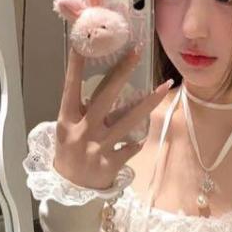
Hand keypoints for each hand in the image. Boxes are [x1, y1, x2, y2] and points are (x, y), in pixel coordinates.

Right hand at [54, 47, 172, 191]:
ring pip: (128, 120)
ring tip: (165, 86)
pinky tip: (140, 138)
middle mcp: (82, 130)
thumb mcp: (68, 128)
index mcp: (67, 119)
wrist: (69, 189)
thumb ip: (83, 110)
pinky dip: (136, 141)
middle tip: (136, 52)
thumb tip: (105, 87)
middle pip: (106, 96)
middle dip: (122, 72)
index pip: (71, 87)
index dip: (76, 65)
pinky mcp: (111, 163)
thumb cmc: (69, 152)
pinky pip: (131, 146)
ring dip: (148, 102)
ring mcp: (98, 147)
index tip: (82, 42)